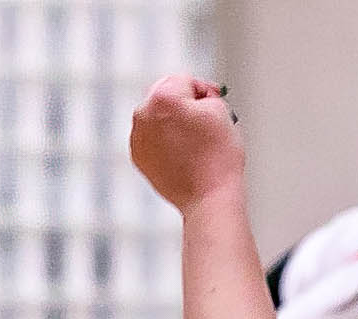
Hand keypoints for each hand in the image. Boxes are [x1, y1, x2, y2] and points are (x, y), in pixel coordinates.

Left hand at [129, 75, 243, 211]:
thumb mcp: (220, 110)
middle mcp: (143, 113)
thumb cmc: (219, 156)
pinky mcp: (138, 157)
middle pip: (166, 95)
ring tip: (195, 142)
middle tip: (204, 119)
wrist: (208, 198)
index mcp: (163, 96)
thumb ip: (202, 94)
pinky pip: (153, 139)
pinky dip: (166, 142)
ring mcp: (138, 137)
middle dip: (184, 104)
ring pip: (158, 118)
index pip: (186, 81)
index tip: (216, 102)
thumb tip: (190, 99)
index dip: (205, 90)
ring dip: (174, 122)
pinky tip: (183, 154)